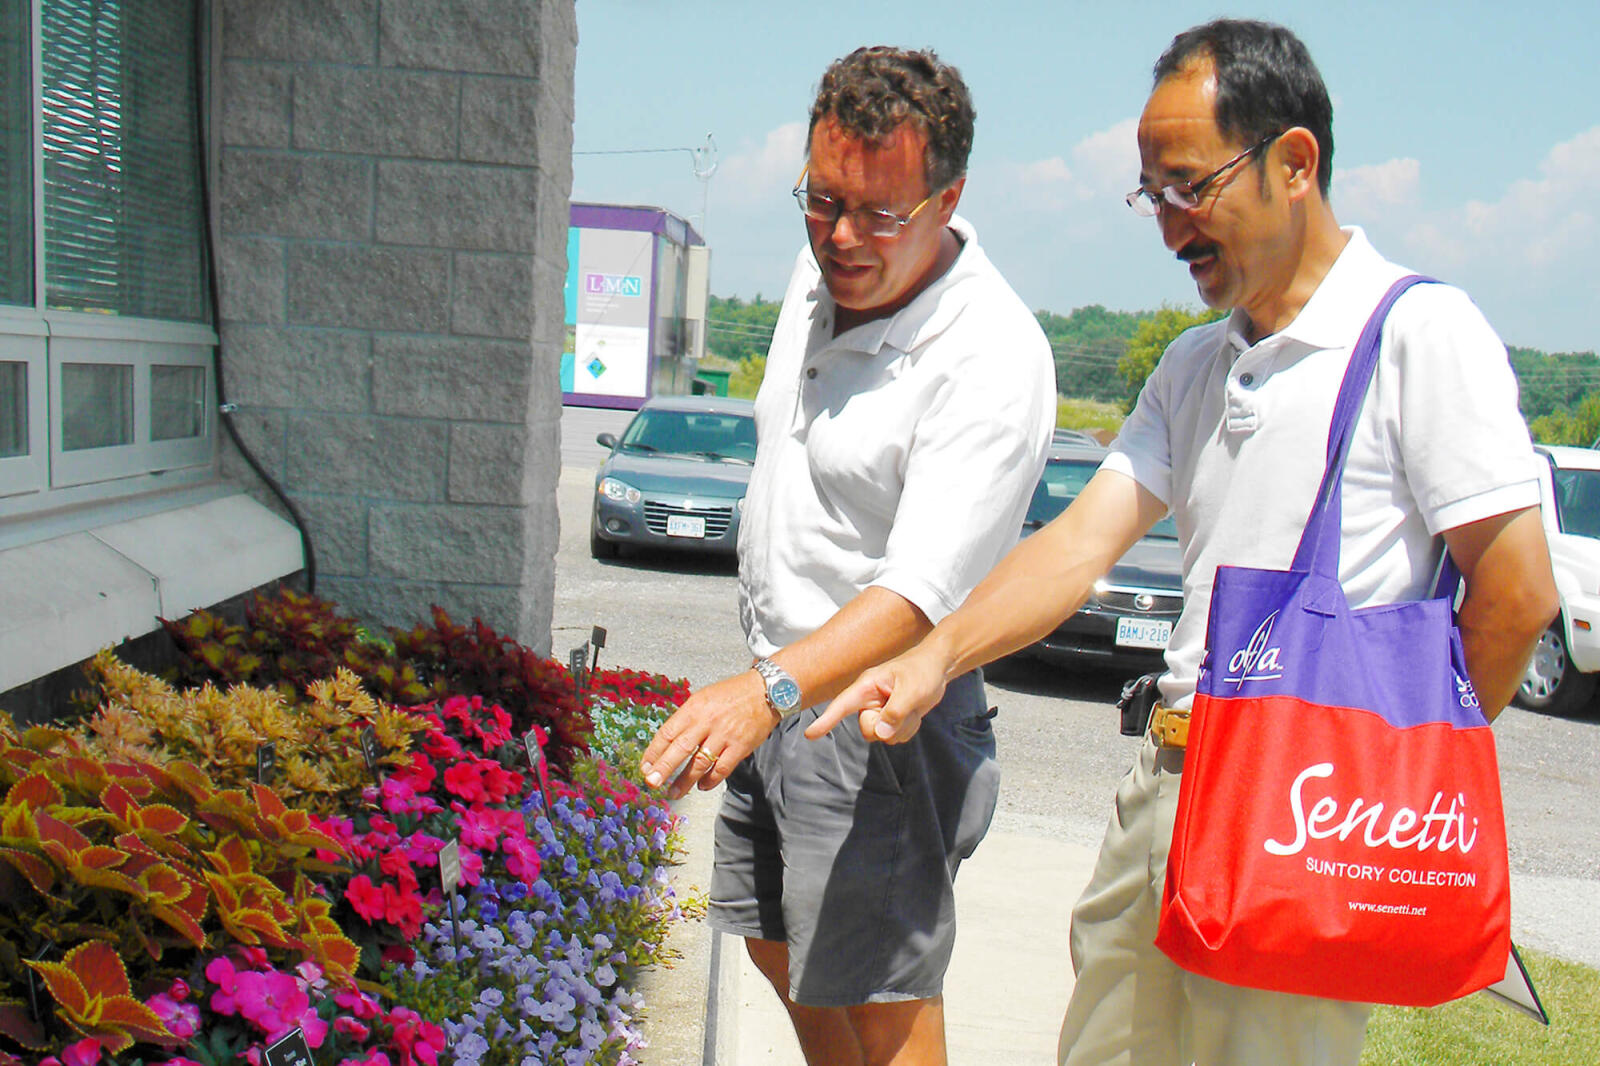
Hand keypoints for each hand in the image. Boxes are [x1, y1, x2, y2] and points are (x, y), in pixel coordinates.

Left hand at [639, 671, 778, 798]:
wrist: (766, 691)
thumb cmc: (731, 695)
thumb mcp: (703, 698)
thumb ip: (686, 719)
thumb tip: (668, 744)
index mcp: (693, 708)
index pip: (667, 733)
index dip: (654, 752)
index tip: (645, 768)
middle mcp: (707, 721)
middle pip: (680, 749)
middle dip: (664, 768)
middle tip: (651, 783)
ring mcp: (724, 735)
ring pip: (700, 763)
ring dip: (684, 781)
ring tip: (673, 793)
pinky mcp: (741, 746)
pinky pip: (722, 768)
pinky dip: (710, 780)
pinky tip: (701, 786)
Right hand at [807, 648, 948, 743]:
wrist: (937, 668)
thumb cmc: (923, 671)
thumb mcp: (912, 690)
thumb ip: (896, 712)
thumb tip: (881, 733)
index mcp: (866, 686)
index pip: (841, 705)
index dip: (826, 720)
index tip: (809, 734)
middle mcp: (868, 700)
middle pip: (868, 729)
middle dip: (888, 726)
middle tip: (905, 708)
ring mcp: (879, 710)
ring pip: (883, 735)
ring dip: (902, 727)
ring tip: (912, 706)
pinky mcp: (890, 718)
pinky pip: (894, 736)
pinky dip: (908, 729)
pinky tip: (913, 713)